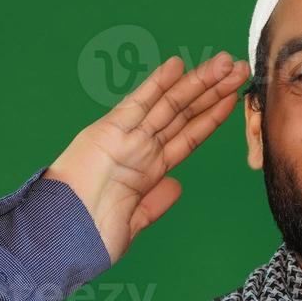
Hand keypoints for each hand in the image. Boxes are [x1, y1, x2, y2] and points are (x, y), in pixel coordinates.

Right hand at [42, 51, 250, 265]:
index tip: (231, 99)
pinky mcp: (109, 132)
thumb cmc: (89, 235)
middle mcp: (139, 149)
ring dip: (198, 82)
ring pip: (169, 105)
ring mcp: (126, 139)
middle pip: (183, 114)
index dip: (210, 117)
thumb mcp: (133, 221)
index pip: (186, 137)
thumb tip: (177, 187)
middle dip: (212, 91)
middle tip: (239, 69)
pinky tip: (176, 65)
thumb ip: (155, 203)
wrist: (62, 238)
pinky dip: (157, 84)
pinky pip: (138, 104)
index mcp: (146, 170)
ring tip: (226, 62)